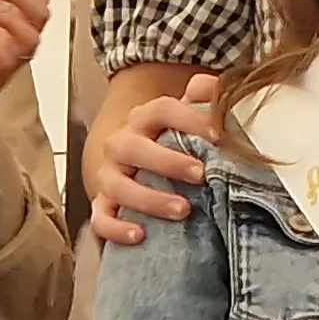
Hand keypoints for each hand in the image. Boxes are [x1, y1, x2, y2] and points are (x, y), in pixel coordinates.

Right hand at [87, 71, 221, 245]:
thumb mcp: (187, 116)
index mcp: (145, 119)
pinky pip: (100, 219)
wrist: (136, 159)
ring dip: (150, 199)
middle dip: (168, 162)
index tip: (218, 136)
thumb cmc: (170, 139)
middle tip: (201, 174)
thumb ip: (204, 99)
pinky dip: (116, 228)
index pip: (161, 110)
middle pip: (134, 148)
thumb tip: (215, 84)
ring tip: (183, 210)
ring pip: (118, 186)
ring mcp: (109, 175)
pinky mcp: (103, 205)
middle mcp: (122, 145)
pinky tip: (139, 234)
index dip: (189, 119)